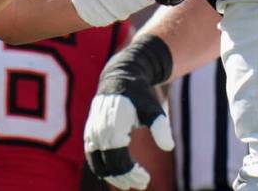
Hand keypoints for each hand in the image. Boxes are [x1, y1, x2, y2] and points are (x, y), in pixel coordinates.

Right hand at [84, 35, 174, 189]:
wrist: (119, 77)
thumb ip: (160, 126)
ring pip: (96, 163)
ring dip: (111, 176)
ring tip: (128, 183)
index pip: (118, 160)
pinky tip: (116, 173)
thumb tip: (168, 147)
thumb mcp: (152, 108)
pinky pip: (91, 155)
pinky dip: (102, 167)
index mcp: (114, 125)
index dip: (131, 174)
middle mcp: (99, 130)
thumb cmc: (139, 95)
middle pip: (107, 165)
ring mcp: (91, 131)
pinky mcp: (89, 131)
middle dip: (123, 178)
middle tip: (142, 183)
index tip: (146, 179)